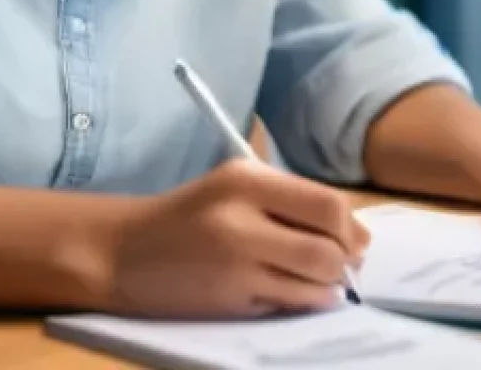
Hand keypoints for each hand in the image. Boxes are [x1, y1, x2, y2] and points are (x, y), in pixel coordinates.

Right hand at [107, 159, 369, 316]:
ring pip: (317, 278)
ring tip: (316, 279)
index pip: (326, 202)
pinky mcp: (230, 297)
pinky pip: (292, 302)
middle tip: (342, 264)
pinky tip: (293, 292)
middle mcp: (242, 215)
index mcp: (246, 178)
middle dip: (347, 259)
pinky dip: (306, 300)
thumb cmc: (188, 216)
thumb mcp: (234, 189)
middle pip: (329, 243)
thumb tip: (357, 233)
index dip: (351, 226)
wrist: (124, 251)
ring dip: (330, 284)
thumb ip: (289, 201)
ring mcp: (236, 260)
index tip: (353, 239)